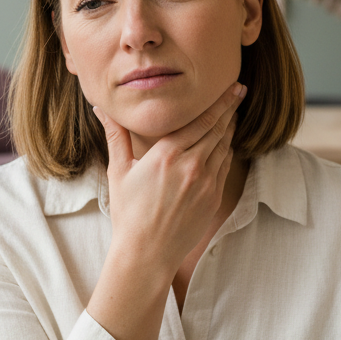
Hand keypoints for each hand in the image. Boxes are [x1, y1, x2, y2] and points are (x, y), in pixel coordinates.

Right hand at [93, 81, 245, 279]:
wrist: (146, 253)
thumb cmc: (128, 212)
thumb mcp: (119, 171)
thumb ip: (116, 135)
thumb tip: (101, 109)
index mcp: (167, 154)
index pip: (201, 120)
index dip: (219, 102)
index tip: (231, 87)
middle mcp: (191, 166)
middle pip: (217, 129)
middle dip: (229, 108)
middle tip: (239, 90)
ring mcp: (206, 183)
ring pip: (224, 147)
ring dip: (230, 128)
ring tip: (233, 114)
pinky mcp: (213, 199)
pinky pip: (224, 167)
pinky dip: (226, 151)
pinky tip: (225, 144)